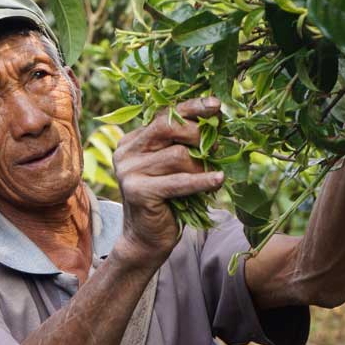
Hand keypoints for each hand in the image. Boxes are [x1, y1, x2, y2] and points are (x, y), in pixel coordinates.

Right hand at [112, 97, 224, 265]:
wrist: (147, 239)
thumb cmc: (167, 201)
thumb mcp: (173, 167)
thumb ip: (182, 145)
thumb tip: (216, 120)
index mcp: (132, 140)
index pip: (164, 115)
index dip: (191, 107)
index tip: (216, 104)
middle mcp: (127, 152)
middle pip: (168, 126)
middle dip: (199, 133)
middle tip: (218, 148)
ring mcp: (129, 171)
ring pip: (178, 155)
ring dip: (202, 165)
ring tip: (213, 175)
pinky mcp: (137, 191)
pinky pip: (179, 181)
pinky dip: (202, 180)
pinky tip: (218, 180)